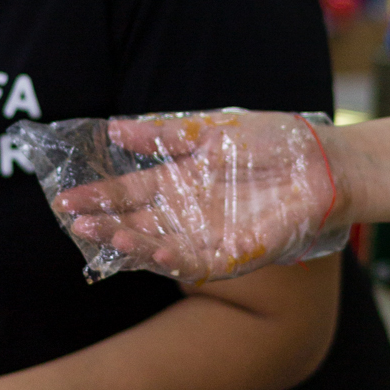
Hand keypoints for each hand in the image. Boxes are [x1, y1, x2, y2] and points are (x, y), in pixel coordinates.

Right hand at [58, 110, 345, 283]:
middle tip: (73, 221)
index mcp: (181, 182)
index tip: (65, 199)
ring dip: (132, 243)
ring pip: (160, 245)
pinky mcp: (236, 252)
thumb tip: (112, 128)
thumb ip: (163, 135)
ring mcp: (210, 234)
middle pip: (137, 222)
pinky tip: (154, 252)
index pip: (130, 192)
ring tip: (104, 235)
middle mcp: (189, 212)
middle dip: (104, 223)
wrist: (324, 162)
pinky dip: (176, 259)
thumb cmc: (273, 142)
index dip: (99, 196)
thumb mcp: (210, 131)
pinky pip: (198, 262)